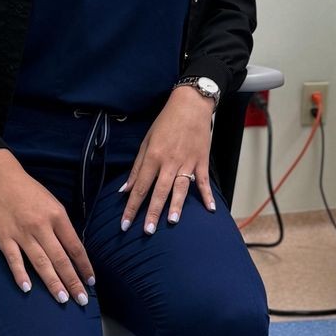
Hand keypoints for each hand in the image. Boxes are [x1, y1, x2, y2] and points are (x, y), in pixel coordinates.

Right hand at [0, 149, 94, 305]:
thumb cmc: (29, 192)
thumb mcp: (52, 204)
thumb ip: (61, 226)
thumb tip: (72, 249)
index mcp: (57, 216)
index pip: (75, 246)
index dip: (84, 265)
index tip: (91, 281)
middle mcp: (42, 226)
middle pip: (61, 258)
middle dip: (73, 280)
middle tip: (82, 299)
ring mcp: (22, 233)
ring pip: (40, 262)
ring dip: (52, 282)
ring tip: (62, 299)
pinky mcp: (3, 238)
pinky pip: (14, 260)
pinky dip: (20, 274)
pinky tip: (28, 288)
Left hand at [120, 86, 215, 233]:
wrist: (191, 105)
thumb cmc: (166, 122)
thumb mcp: (146, 141)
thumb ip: (137, 167)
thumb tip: (125, 189)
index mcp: (153, 157)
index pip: (139, 187)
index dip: (131, 207)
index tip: (125, 224)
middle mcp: (169, 162)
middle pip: (159, 191)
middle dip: (152, 212)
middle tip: (147, 231)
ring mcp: (187, 162)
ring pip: (181, 188)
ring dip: (176, 205)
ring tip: (172, 222)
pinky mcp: (202, 161)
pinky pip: (204, 181)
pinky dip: (208, 195)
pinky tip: (211, 209)